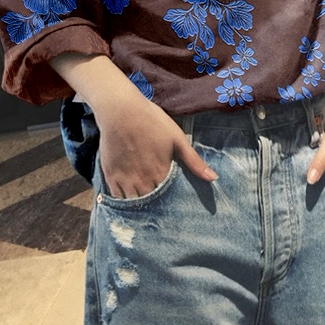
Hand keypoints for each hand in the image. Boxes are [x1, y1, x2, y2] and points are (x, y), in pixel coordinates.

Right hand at [49, 53, 216, 198]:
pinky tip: (130, 204)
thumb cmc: (151, 121)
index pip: (169, 200)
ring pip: (134, 204)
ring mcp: (124, 180)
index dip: (174, 205)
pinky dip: (124, 204)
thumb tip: (213, 178)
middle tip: (164, 214)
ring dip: (142, 209)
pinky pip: (117, 198)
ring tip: (148, 212)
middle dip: (158, 210)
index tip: (179, 210)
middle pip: (152, 205)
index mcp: (161, 173)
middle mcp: (142, 181)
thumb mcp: (177, 138)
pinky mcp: (110, 175)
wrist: (120, 110)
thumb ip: (194, 161)